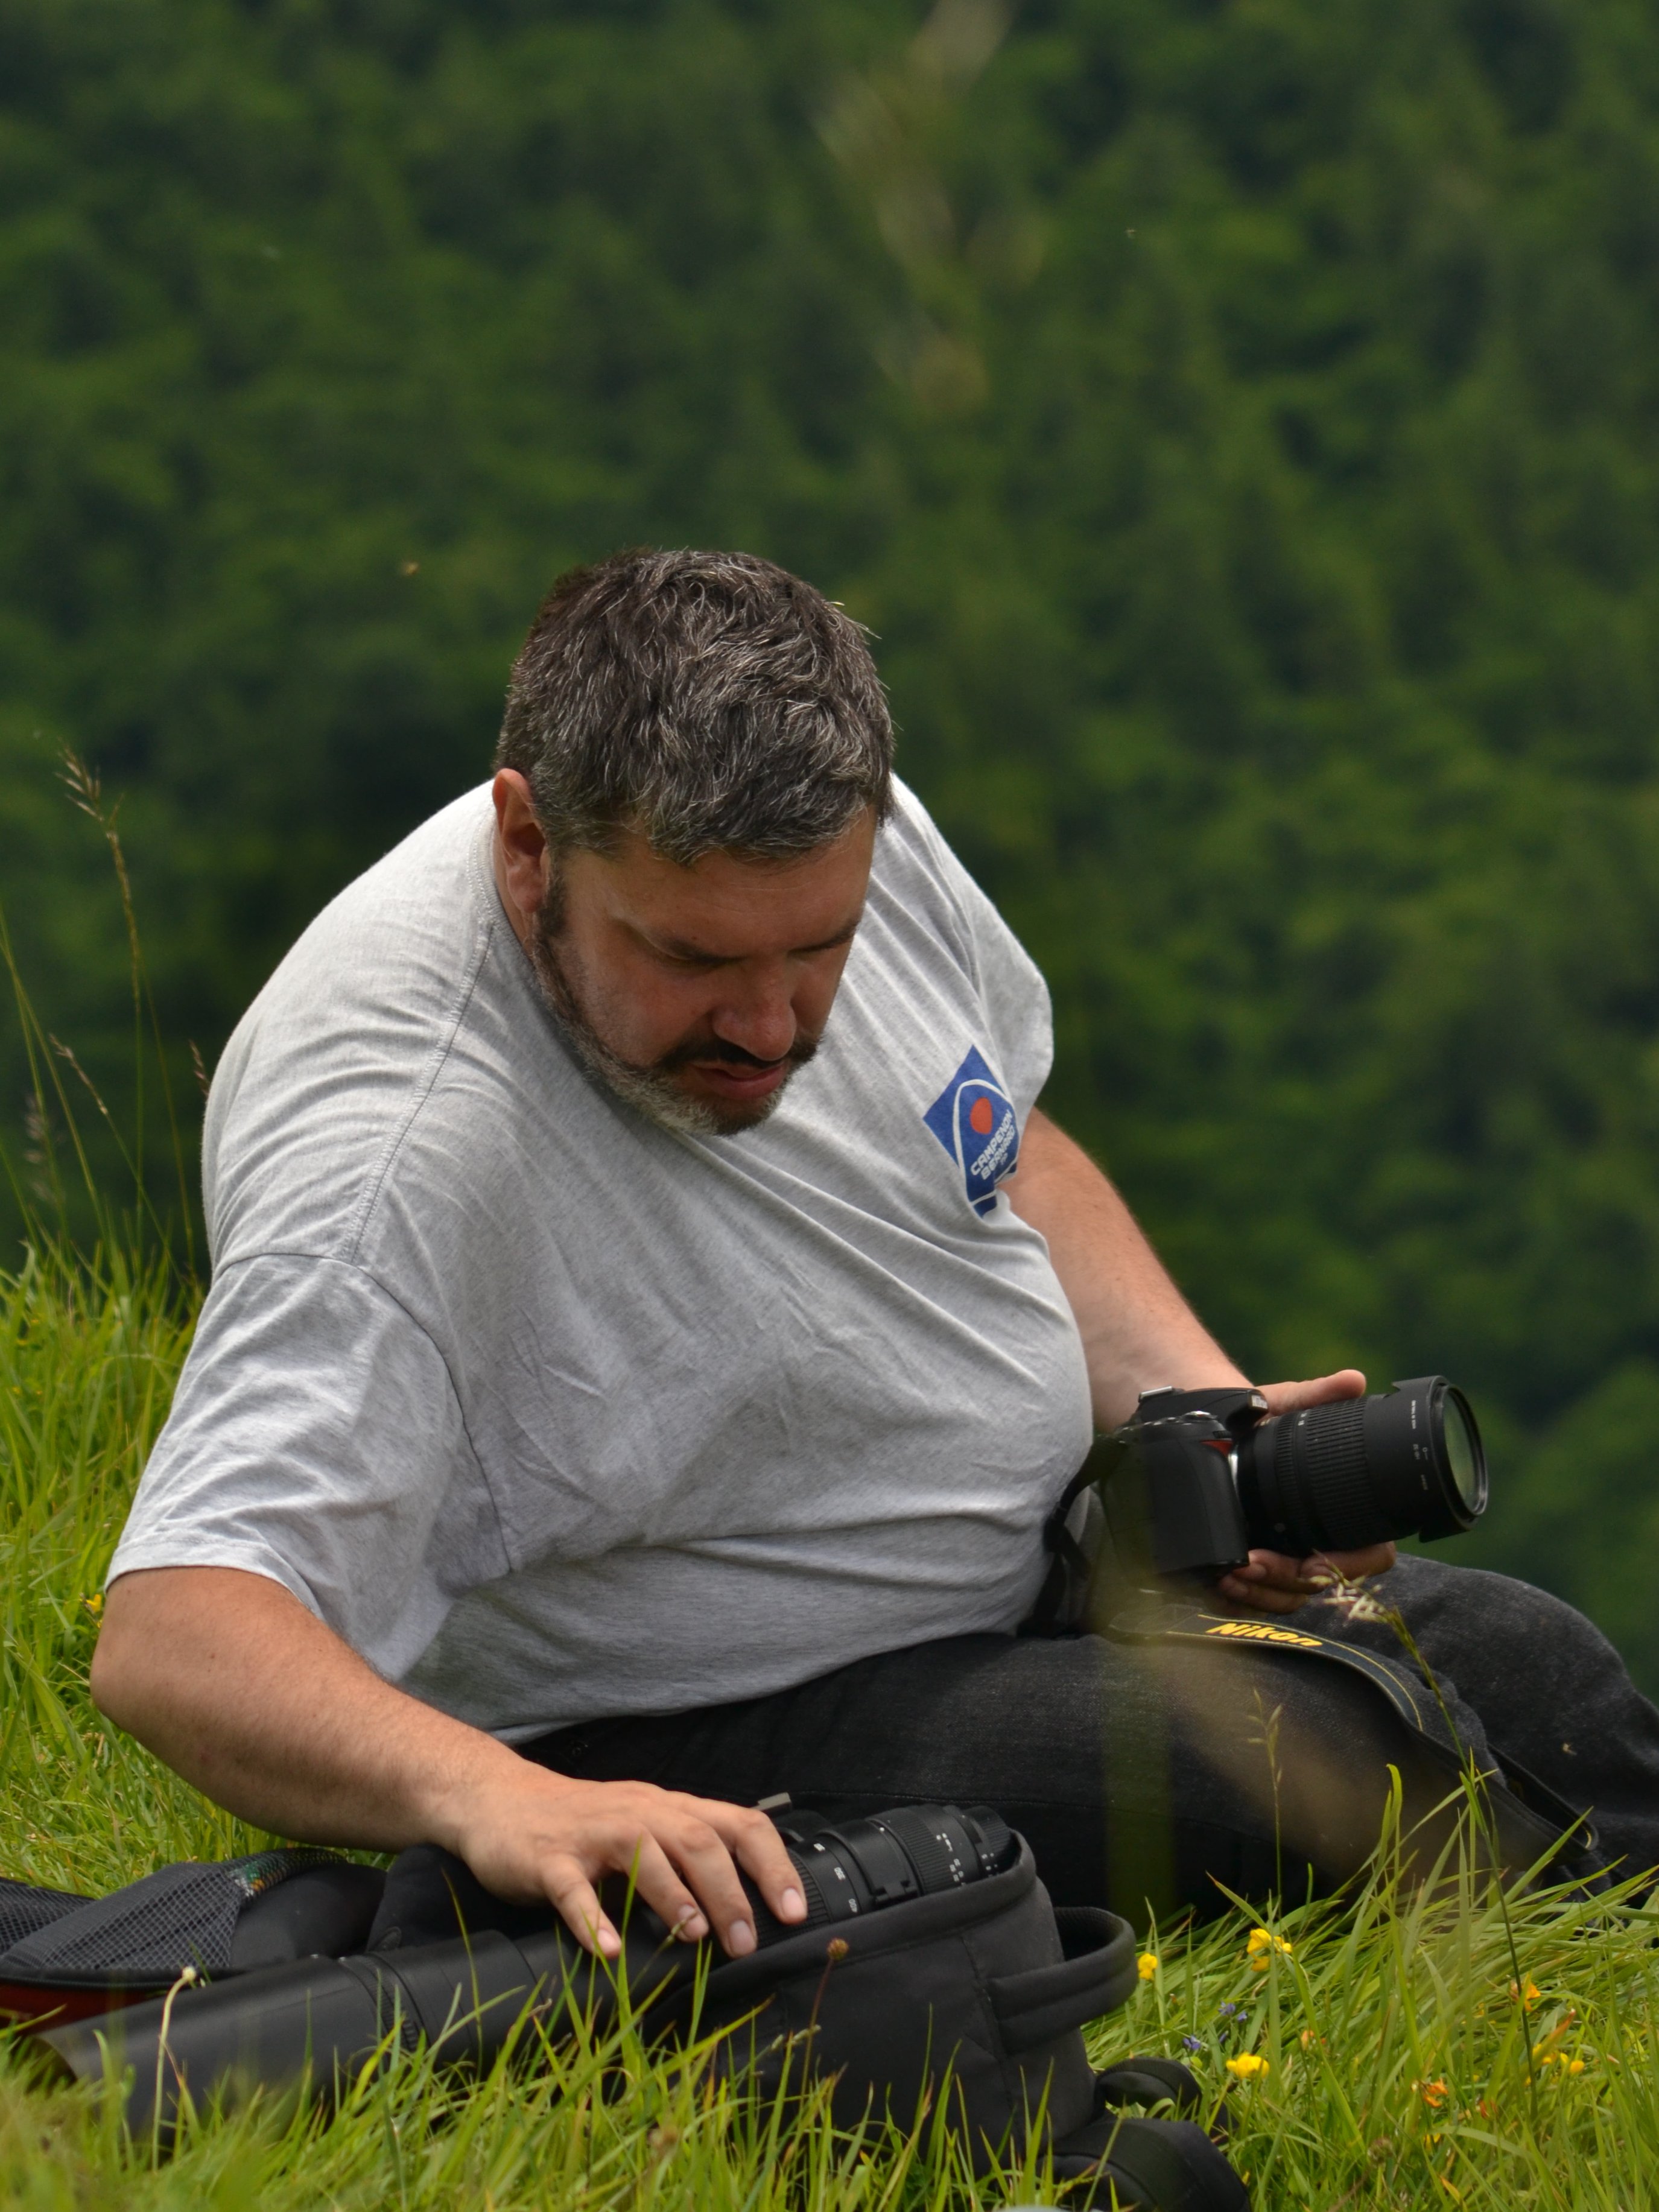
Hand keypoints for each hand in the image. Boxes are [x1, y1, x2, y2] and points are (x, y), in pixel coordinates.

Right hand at [444, 1762, 806, 1960]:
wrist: (500, 1799)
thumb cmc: (584, 1824)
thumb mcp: (645, 1827)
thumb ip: (688, 1855)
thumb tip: (749, 1909)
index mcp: (669, 1809)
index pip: (738, 1823)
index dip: (772, 1865)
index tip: (793, 1911)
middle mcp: (638, 1813)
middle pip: (697, 1840)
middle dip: (729, 1891)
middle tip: (744, 1942)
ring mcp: (592, 1834)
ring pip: (643, 1854)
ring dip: (673, 1897)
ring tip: (693, 1937)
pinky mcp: (548, 1858)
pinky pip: (573, 1888)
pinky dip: (593, 1919)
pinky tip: (608, 1950)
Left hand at [1214, 1368, 1396, 1614]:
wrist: (1206, 1428)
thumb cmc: (1255, 1420)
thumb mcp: (1282, 1404)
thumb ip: (1318, 1394)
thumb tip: (1354, 1380)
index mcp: (1338, 1512)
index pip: (1368, 1554)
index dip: (1349, 1567)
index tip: (1317, 1562)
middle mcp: (1314, 1541)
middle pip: (1317, 1585)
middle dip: (1285, 1580)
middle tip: (1253, 1563)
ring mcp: (1281, 1559)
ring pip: (1284, 1599)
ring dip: (1258, 1593)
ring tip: (1230, 1574)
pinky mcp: (1247, 1569)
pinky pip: (1250, 1600)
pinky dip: (1234, 1598)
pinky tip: (1216, 1582)